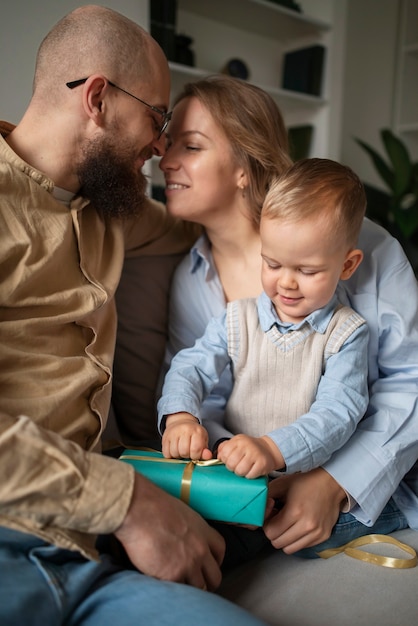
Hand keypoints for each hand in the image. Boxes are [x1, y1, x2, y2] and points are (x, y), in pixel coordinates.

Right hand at [115, 473, 224, 589]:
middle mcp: (200, 549)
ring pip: (199, 588)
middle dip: (207, 582)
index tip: (207, 565)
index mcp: (202, 531)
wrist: (140, 512)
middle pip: (215, 576)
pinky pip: (178, 591)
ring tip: (178, 585)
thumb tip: (181, 535)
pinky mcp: (172, 575)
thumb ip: (186, 528)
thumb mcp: (180, 512)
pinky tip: (163, 584)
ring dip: (190, 589)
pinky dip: (172, 590)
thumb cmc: (154, 506)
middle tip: (196, 583)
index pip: (220, 550)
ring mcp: (188, 564)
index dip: (215, 561)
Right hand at [162, 412, 211, 459]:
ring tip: (181, 450)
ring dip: (178, 455)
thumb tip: (207, 456)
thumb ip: (205, 449)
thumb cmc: (193, 433)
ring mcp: (174, 433)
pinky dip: (170, 455)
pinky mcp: (165, 437)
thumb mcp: (203, 439)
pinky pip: (166, 453)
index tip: (195, 454)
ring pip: (174, 453)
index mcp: (197, 431)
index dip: (196, 456)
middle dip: (187, 456)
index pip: (196, 450)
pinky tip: (174, 450)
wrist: (181, 421)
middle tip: (188, 452)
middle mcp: (185, 430)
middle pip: (184, 452)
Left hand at [217, 434, 283, 477]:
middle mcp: (247, 446)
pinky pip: (250, 475)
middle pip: (231, 463)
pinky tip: (251, 471)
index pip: (224, 454)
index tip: (229, 461)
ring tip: (244, 469)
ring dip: (240, 473)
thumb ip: (224, 448)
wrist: (268, 449)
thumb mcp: (236, 443)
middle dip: (232, 468)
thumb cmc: (249, 448)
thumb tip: (217, 457)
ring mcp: (255, 454)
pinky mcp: (263, 464)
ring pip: (240, 471)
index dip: (224, 460)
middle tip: (237, 466)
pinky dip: (249, 476)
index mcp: (238, 440)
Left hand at [263, 468, 346, 553]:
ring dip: (285, 538)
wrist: (331, 482)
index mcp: (295, 512)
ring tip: (289, 523)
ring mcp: (317, 533)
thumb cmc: (306, 481)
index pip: (270, 533)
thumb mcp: (282, 483)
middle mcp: (307, 526)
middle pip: (278, 543)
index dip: (267, 524)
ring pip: (290, 549)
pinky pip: (302, 546)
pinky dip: (297, 539)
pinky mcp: (323, 536)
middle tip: (279, 519)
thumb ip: (266, 496)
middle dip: (274, 532)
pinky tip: (299, 525)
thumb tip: (257, 509)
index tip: (272, 515)